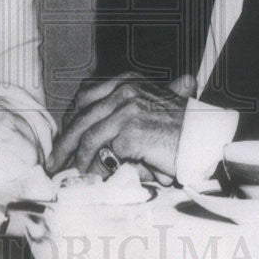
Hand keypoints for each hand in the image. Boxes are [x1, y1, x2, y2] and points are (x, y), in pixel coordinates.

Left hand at [47, 73, 196, 181]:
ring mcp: (128, 110)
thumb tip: (96, 130)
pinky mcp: (132, 132)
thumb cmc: (183, 128)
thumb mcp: (153, 106)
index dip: (71, 117)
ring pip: (88, 135)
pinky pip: (103, 153)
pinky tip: (89, 177)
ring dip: (74, 157)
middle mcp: (126, 91)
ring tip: (67, 172)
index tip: (63, 135)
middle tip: (54, 159)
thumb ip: (128, 109)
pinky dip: (93, 167)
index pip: (86, 95)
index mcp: (128, 82)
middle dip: (64, 140)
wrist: (205, 139)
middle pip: (82, 115)